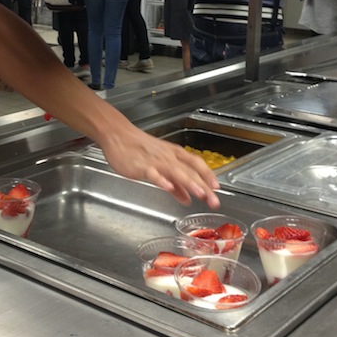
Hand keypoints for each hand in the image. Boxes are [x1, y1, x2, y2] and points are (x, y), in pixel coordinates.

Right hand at [98, 126, 219, 208]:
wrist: (119, 135)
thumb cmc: (140, 150)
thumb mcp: (161, 165)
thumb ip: (176, 184)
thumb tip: (188, 198)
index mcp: (175, 155)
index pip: (197, 164)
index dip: (208, 176)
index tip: (218, 188)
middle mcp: (169, 157)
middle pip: (190, 171)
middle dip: (204, 187)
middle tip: (214, 201)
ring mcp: (156, 161)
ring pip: (176, 172)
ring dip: (189, 183)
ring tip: (200, 193)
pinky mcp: (142, 166)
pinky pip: (153, 174)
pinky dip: (161, 180)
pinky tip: (168, 188)